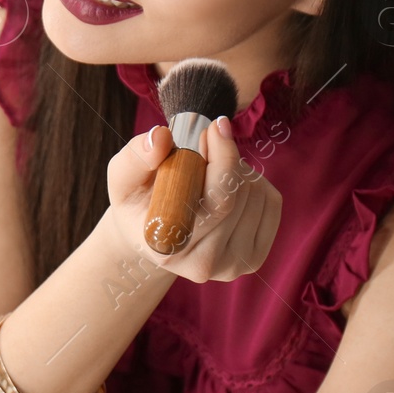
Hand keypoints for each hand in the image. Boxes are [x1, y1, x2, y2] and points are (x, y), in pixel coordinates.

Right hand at [103, 118, 281, 282]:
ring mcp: (232, 266)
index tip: (216, 126)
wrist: (153, 237)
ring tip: (210, 174)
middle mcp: (202, 264)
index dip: (223, 157)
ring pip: (257, 195)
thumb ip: (136, 157)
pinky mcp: (254, 258)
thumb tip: (162, 137)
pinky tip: (229, 188)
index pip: (217, 201)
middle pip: (239, 195)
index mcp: (168, 246)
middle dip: (225, 158)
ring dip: (238, 172)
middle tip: (203, 149)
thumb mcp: (123, 177)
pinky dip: (253, 184)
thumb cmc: (138, 202)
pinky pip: (270, 203)